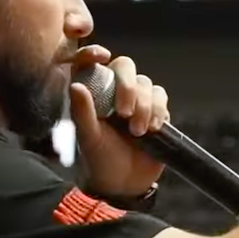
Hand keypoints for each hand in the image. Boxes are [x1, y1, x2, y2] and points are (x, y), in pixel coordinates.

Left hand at [69, 45, 168, 197]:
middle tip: (124, 113)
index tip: (101, 55)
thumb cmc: (100, 161)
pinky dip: (159, 110)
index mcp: (92, 93)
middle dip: (128, 87)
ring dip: (145, 106)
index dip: (94, 53)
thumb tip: (76, 85)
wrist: (125, 185)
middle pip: (125, 66)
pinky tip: (152, 129)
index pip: (91, 62)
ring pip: (146, 83)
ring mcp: (137, 100)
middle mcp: (114, 91)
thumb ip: (82, 112)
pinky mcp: (156, 111)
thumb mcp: (88, 138)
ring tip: (137, 132)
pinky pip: (161, 97)